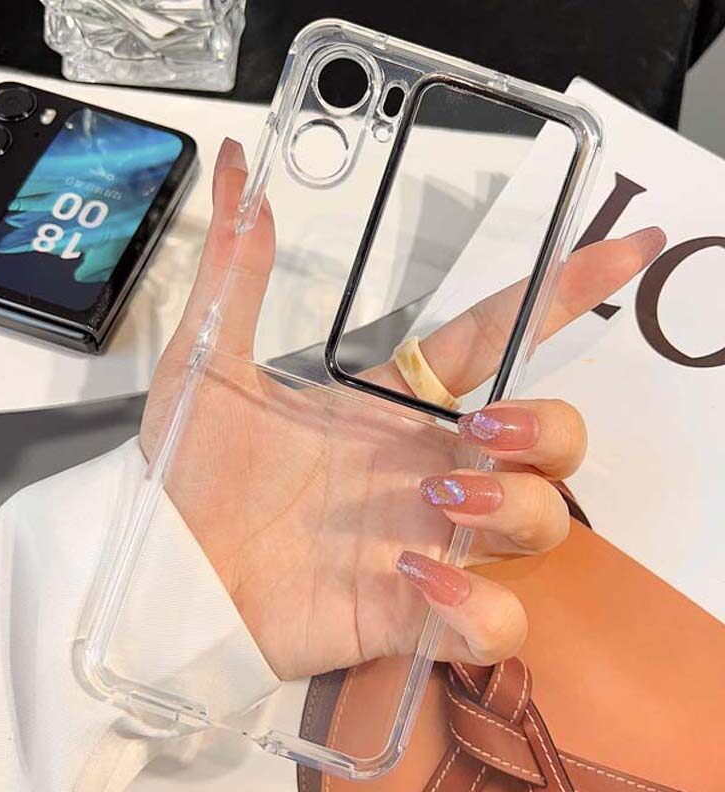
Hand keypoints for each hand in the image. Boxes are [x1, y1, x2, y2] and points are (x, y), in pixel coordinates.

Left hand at [142, 138, 664, 679]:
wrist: (170, 571)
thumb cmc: (195, 467)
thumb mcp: (210, 362)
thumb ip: (234, 270)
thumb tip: (235, 168)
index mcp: (396, 402)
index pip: (499, 339)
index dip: (562, 294)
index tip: (624, 248)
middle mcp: (430, 465)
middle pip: (552, 437)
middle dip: (545, 425)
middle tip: (480, 427)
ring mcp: (432, 539)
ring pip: (544, 521)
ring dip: (515, 504)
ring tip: (436, 501)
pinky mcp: (415, 611)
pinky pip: (497, 619)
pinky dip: (478, 606)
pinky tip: (416, 579)